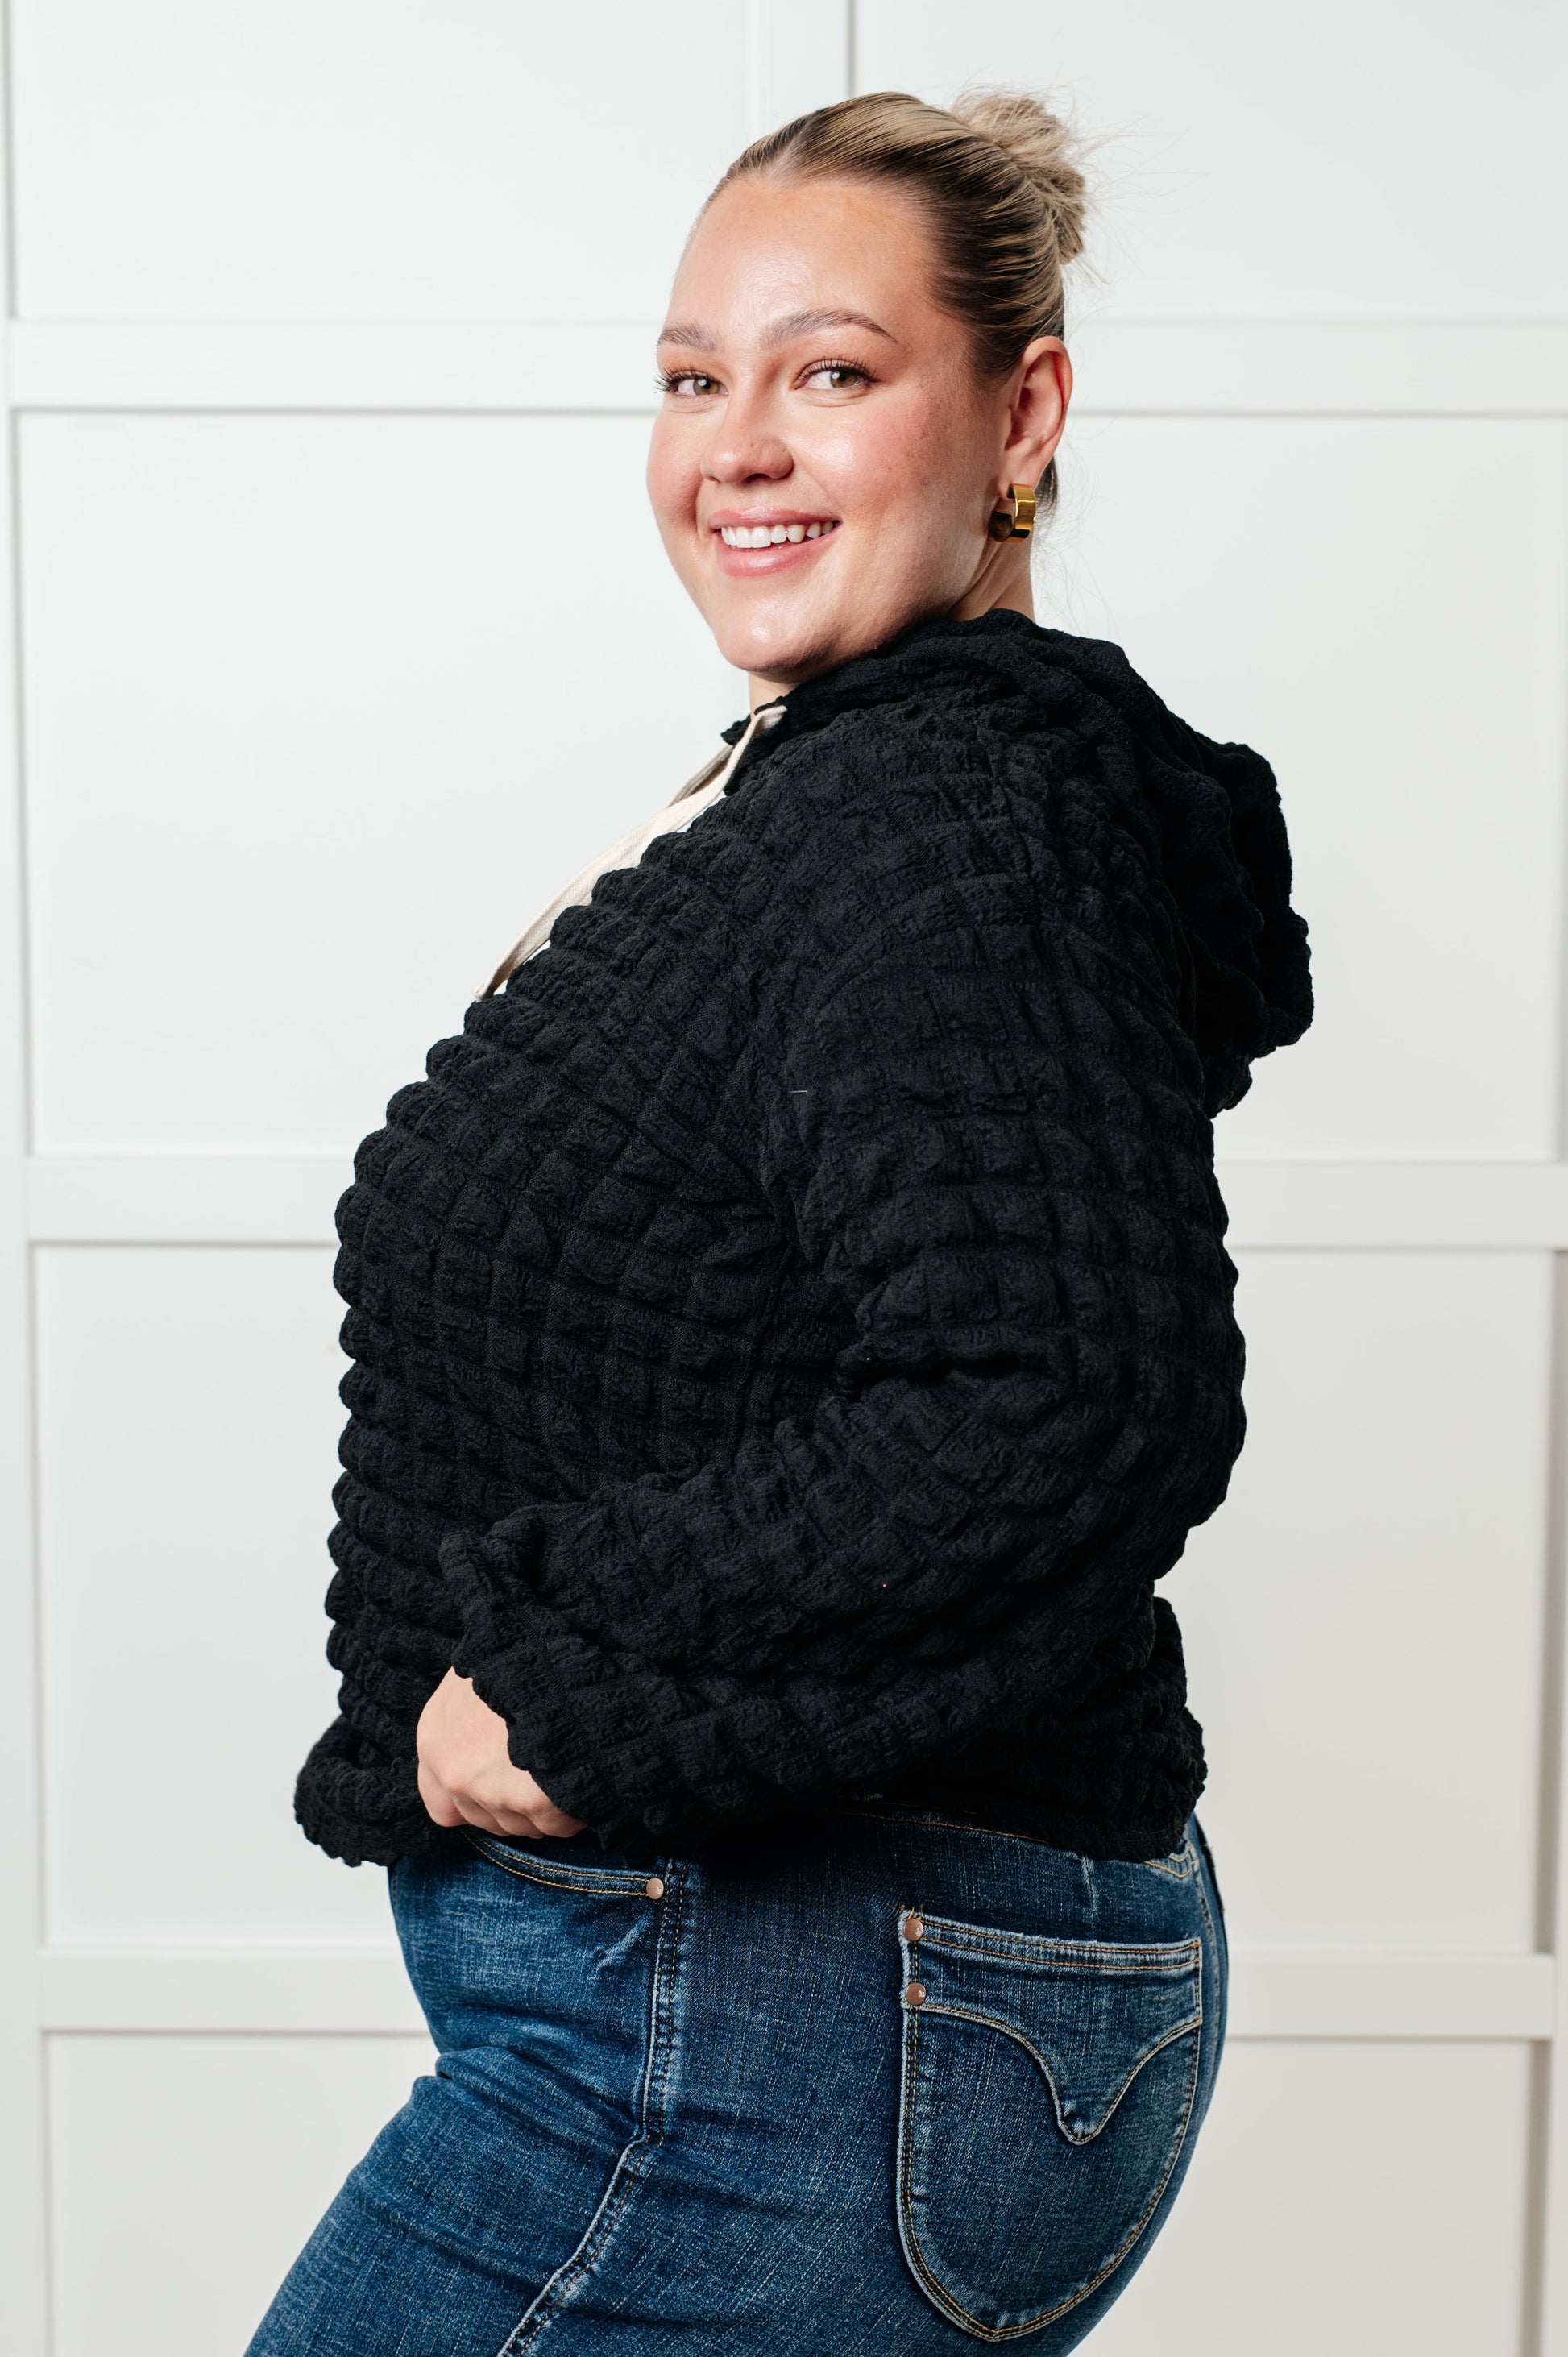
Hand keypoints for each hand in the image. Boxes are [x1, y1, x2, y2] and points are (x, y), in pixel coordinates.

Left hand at [415, 1669, 586, 1838]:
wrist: (553, 1652)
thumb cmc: (517, 1652)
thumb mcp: (477, 1673)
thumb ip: (468, 1716)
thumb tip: (485, 1739)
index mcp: (434, 1740)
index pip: (443, 1806)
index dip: (474, 1803)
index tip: (501, 1790)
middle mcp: (454, 1773)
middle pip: (488, 1820)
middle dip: (516, 1805)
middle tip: (545, 1774)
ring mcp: (489, 1790)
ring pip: (522, 1827)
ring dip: (546, 1807)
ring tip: (569, 1767)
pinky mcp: (532, 1799)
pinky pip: (558, 1824)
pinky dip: (576, 1810)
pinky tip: (587, 1776)